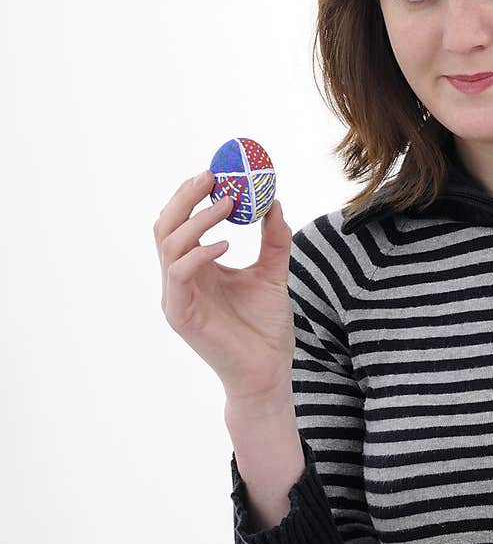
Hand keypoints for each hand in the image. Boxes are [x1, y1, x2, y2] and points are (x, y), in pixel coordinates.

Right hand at [154, 170, 294, 402]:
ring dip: (196, 219)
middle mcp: (181, 278)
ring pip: (168, 244)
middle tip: (213, 177)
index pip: (182, 221)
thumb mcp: (273, 274)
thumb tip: (275, 203)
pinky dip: (199, 253)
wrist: (267, 372)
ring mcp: (176, 296)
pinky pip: (179, 273)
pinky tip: (226, 244)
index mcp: (198, 267)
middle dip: (185, 197)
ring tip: (227, 205)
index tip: (218, 172)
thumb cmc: (265, 328)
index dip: (193, 194)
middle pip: (165, 226)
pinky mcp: (179, 314)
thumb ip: (273, 240)